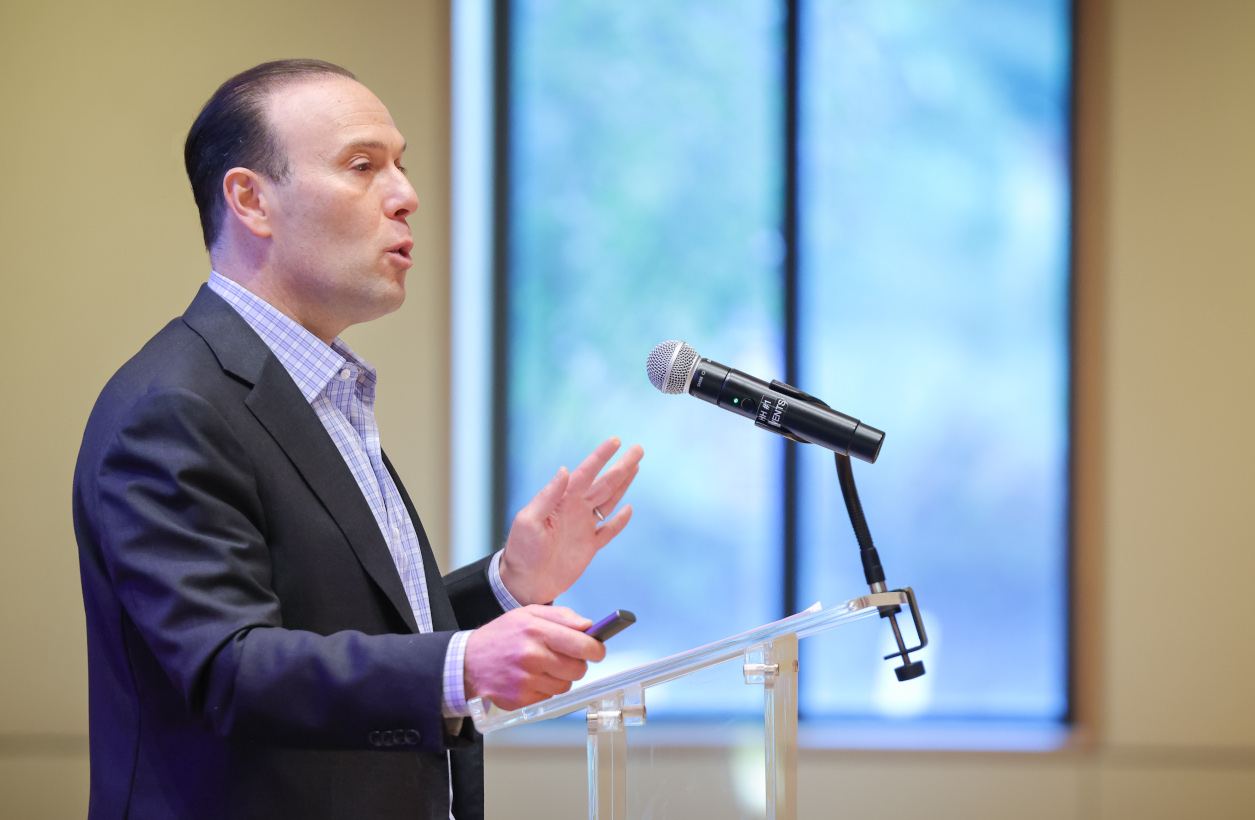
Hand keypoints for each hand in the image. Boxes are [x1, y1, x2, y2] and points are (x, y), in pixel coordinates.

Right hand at [463, 605, 606, 710]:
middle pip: (578, 668)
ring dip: (562, 678)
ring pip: (566, 685)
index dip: (596, 649)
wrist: (468, 663)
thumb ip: (561, 616)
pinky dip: (546, 690)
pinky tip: (532, 678)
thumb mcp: (527, 614)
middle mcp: (532, 656)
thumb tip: (588, 626)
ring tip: (544, 667)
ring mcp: (527, 680)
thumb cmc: (500, 636)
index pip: (582, 645)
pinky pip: (550, 697)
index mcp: (536, 631)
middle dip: (578, 663)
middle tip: (566, 657)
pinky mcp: (522, 700)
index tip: (597, 650)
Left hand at [499, 437, 643, 605]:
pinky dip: (619, 521)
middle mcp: (575, 509)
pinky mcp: (589, 547)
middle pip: (604, 484)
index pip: (585, 473)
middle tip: (638, 449)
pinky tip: (628, 509)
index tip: (615, 441)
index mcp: (562, 501)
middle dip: (621, 466)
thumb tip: (564, 470)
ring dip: (623, 484)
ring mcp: (583, 527)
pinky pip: (608, 531)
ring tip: (635, 467)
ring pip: (609, 501)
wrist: (524, 582)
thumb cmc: (521, 550)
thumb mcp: (528, 521)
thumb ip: (548, 496)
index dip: (601, 457)